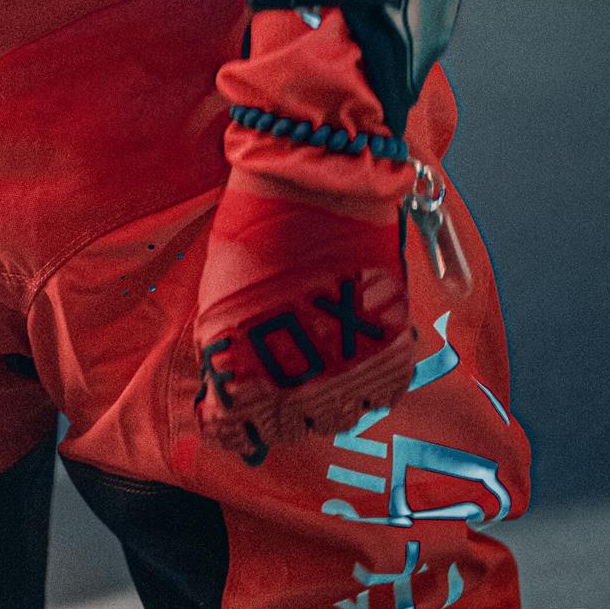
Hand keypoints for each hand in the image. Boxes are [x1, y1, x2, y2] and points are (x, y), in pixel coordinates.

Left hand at [194, 174, 414, 459]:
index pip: (234, 426)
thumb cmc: (257, 229)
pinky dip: (365, 384)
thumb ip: (224, 348)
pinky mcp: (389, 352)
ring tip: (316, 367)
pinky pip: (379, 395)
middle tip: (278, 381)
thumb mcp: (220, 297)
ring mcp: (347, 372)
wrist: (314, 182)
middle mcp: (298, 385)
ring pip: (336, 417)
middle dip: (279, 407)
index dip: (232, 419)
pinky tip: (351, 362)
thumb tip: (221, 386)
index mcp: (245, 371)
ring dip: (324, 399)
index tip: (231, 412)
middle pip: (288, 427)